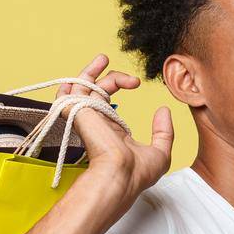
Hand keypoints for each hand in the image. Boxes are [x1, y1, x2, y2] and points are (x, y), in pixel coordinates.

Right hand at [56, 54, 173, 204]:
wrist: (121, 175)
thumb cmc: (138, 173)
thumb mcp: (160, 151)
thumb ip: (164, 131)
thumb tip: (163, 110)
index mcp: (110, 129)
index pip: (108, 101)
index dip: (119, 84)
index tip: (136, 82)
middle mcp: (95, 122)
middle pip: (96, 90)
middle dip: (111, 77)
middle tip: (131, 79)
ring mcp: (85, 117)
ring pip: (81, 87)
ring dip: (90, 70)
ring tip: (104, 58)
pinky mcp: (78, 112)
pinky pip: (69, 92)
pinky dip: (75, 80)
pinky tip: (91, 69)